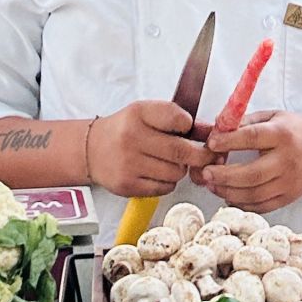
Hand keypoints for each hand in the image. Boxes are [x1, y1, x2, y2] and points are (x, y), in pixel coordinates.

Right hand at [88, 100, 217, 197]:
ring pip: (176, 173)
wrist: (91, 150)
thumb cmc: (125, 130)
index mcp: (139, 113)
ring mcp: (128, 163)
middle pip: (182, 152)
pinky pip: (164, 188)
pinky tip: (157, 173)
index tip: (188, 129)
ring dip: (180, 169)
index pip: (179, 119)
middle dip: (200, 155)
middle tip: (204, 155)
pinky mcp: (128, 185)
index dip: (190, 126)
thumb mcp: (148, 115)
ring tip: (168, 162)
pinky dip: (167, 182)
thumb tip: (210, 132)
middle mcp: (132, 137)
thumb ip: (178, 120)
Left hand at [196, 111, 301, 213]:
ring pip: (255, 194)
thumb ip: (245, 122)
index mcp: (281, 135)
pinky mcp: (289, 196)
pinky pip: (262, 206)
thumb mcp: (271, 117)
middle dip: (224, 176)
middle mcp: (287, 160)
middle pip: (252, 174)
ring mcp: (289, 182)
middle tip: (206, 173)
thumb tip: (216, 128)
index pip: (253, 138)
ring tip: (212, 185)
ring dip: (229, 192)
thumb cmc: (293, 130)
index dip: (230, 142)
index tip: (211, 143)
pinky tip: (229, 196)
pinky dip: (242, 204)